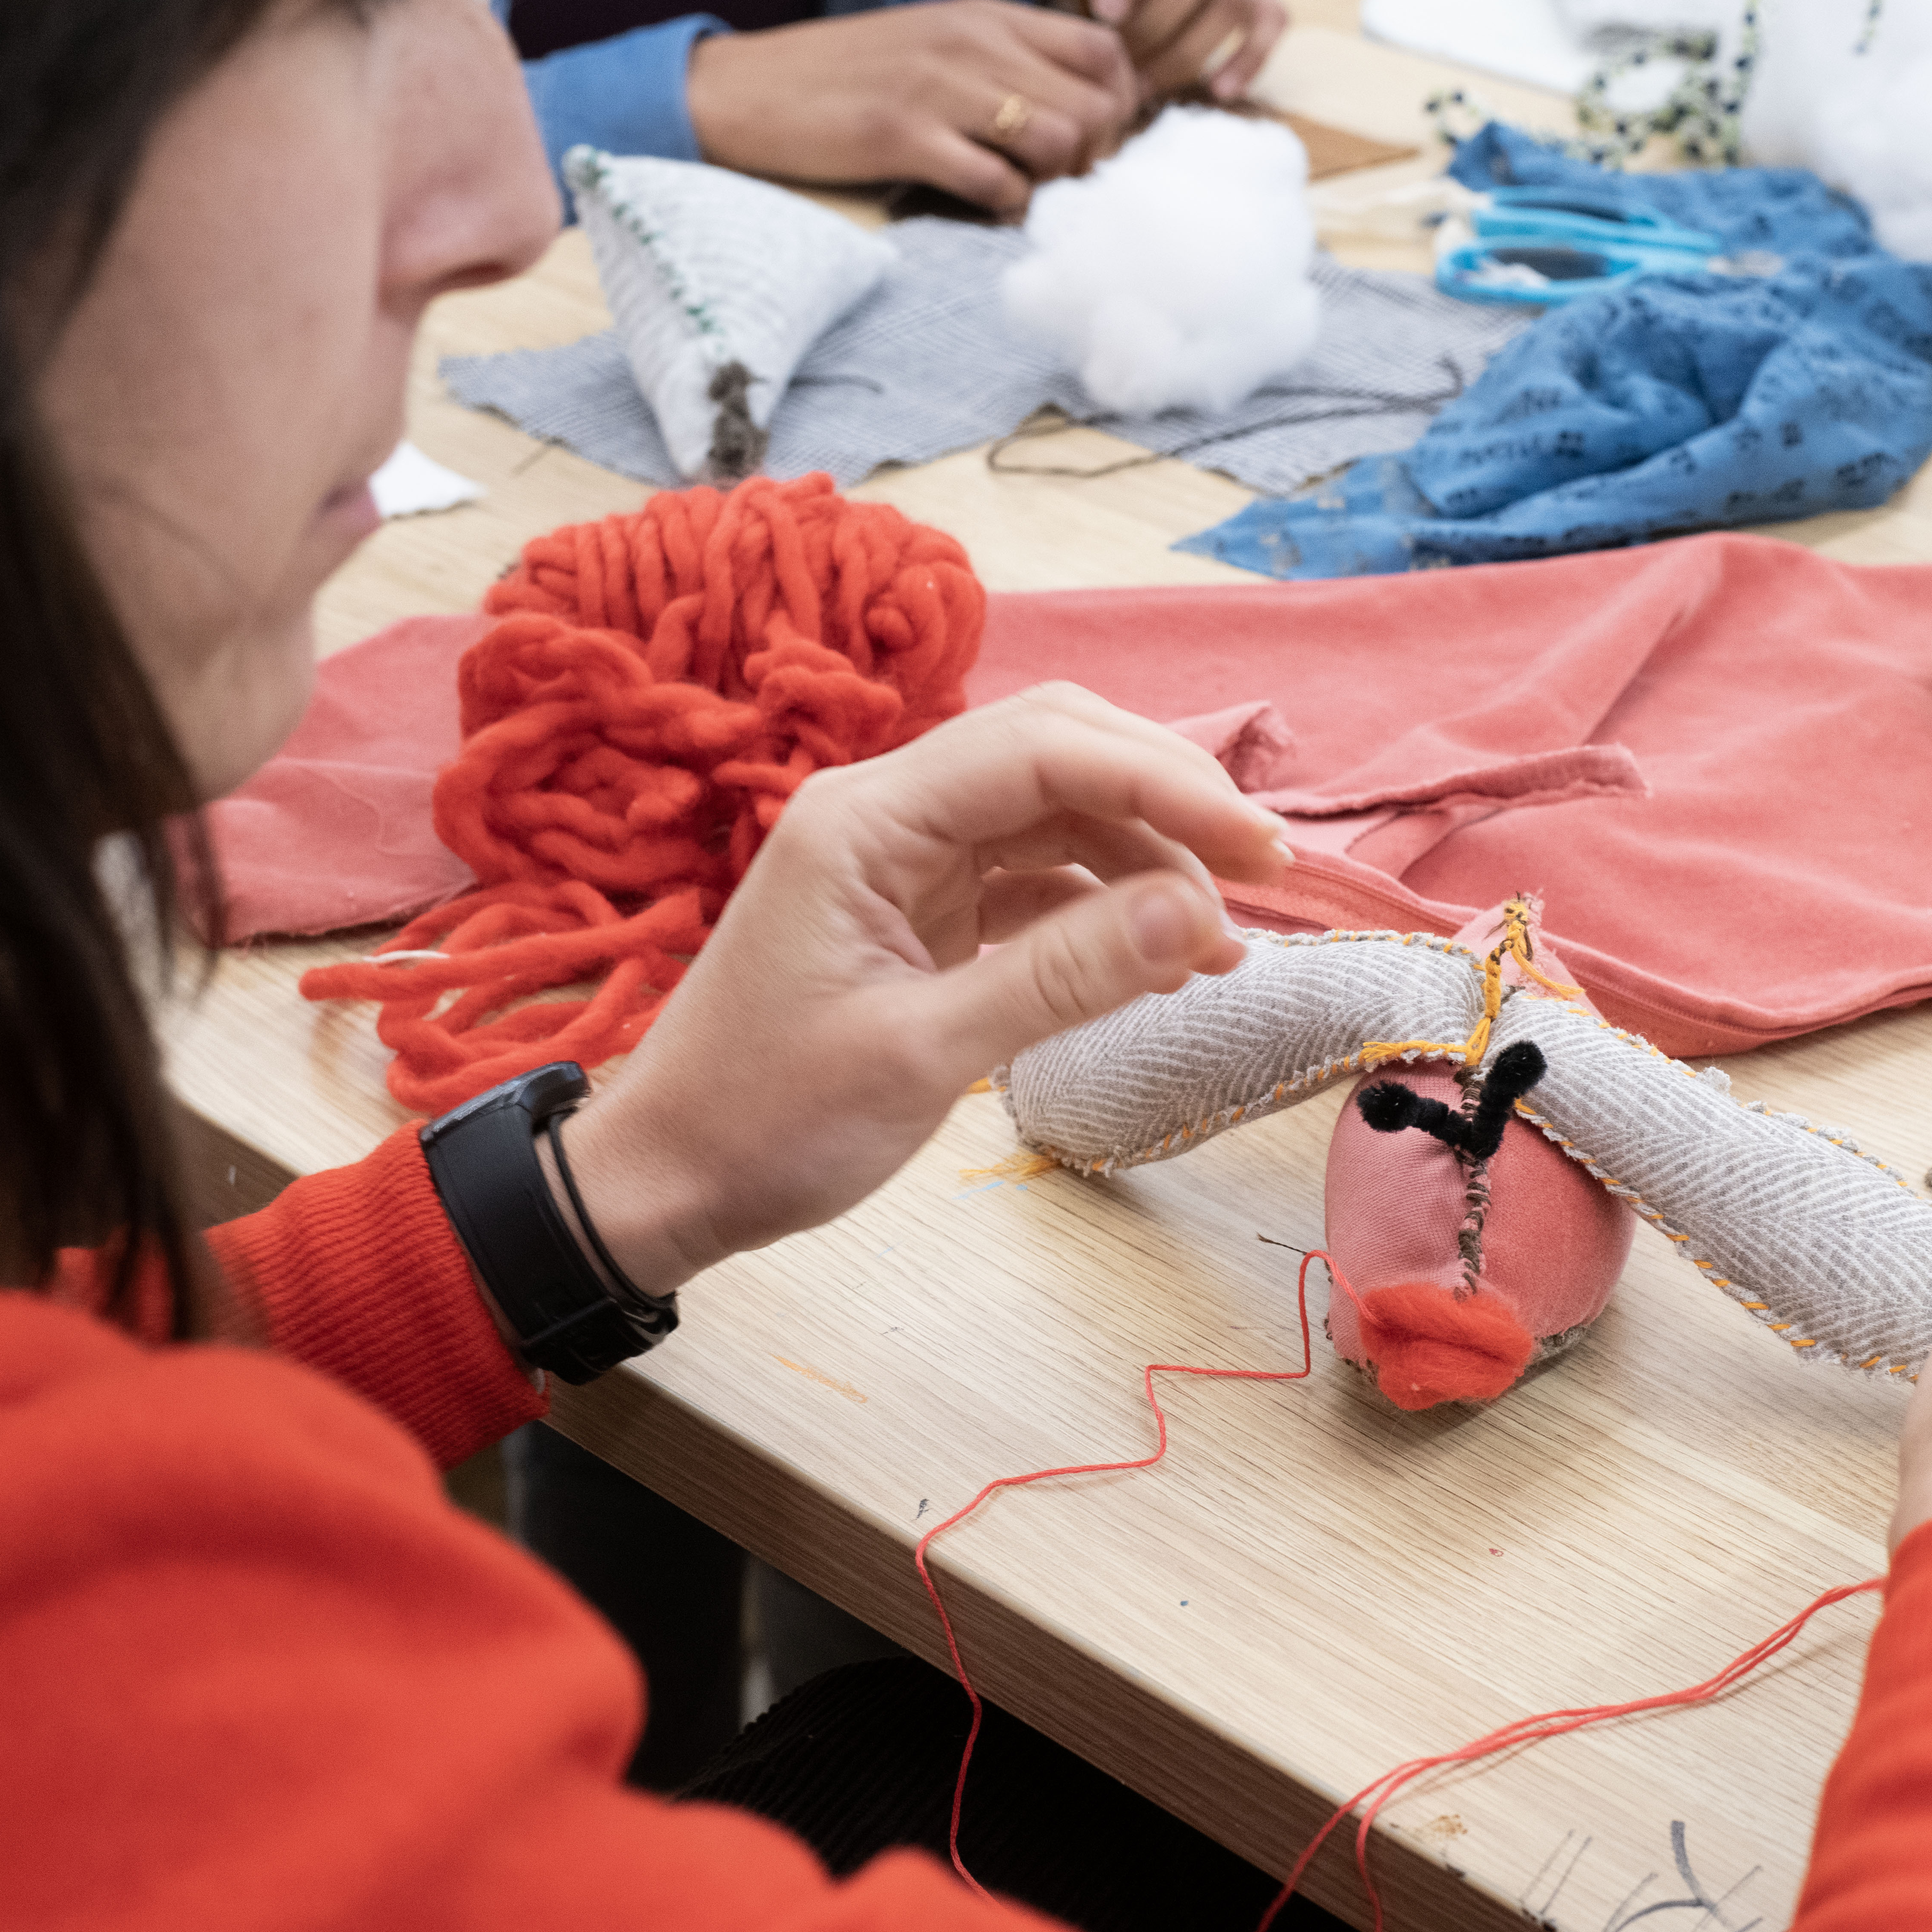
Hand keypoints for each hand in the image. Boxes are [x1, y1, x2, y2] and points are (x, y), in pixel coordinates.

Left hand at [561, 685, 1291, 1295]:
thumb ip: (1063, 977)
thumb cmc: (765, 1123)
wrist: (667, 1181)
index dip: (1165, 785)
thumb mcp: (921, 1055)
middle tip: (1264, 873)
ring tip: (1223, 945)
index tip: (1257, 848)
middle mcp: (884, 815)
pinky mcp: (920, 911)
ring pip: (1056, 817)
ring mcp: (903, 861)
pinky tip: (1168, 962)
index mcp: (863, 821)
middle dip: (1168, 803)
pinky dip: (1106, 912)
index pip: (1043, 750)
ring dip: (1148, 865)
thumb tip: (1200, 914)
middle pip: (1057, 754)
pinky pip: (1034, 880)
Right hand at [683, 0, 1138, 219]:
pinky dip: (1002, 208)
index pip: (1106, 51)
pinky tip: (978, 207)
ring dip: (1051, 183)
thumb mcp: (936, 47)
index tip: (1087, 142)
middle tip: (1055, 184)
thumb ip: (1005, 64)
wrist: (745, 89)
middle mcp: (973, 43)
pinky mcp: (902, 135)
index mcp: (987, 16)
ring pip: (1059, 141)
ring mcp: (938, 87)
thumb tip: (1081, 116)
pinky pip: (996, 182)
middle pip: (1096, 105)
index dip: (1116, 105)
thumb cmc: (846, 78)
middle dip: (1091, 159)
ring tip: (1017, 194)